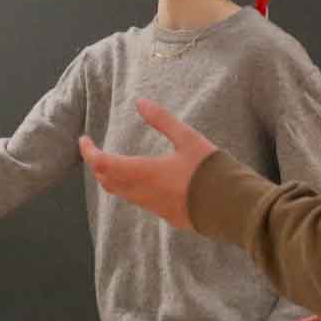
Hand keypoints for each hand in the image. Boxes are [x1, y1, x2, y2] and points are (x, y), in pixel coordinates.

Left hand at [77, 99, 219, 230]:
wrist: (236, 207)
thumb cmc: (212, 170)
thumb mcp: (189, 139)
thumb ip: (162, 120)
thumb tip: (140, 102)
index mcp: (143, 173)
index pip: (102, 164)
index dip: (88, 152)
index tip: (84, 140)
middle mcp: (143, 194)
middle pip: (108, 181)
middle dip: (98, 166)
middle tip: (96, 150)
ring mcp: (155, 208)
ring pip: (122, 194)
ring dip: (113, 178)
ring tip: (116, 162)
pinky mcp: (169, 217)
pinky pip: (141, 202)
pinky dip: (132, 189)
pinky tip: (144, 180)